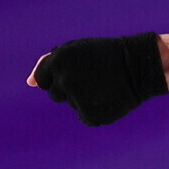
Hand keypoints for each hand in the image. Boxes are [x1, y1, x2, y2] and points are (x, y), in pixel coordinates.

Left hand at [29, 32, 167, 125]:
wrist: (140, 65)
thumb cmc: (104, 56)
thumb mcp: (75, 52)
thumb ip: (48, 64)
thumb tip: (29, 83)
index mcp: (58, 61)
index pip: (42, 80)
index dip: (58, 77)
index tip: (75, 73)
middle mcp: (64, 80)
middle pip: (54, 95)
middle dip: (69, 89)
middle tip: (92, 78)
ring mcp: (76, 98)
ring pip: (71, 104)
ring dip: (83, 98)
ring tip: (104, 85)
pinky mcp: (90, 115)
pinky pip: (84, 116)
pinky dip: (94, 110)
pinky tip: (108, 98)